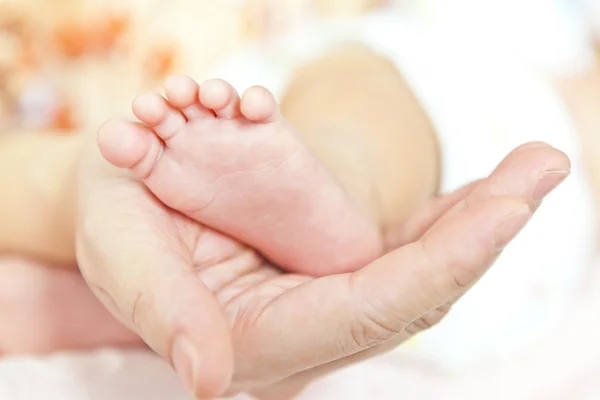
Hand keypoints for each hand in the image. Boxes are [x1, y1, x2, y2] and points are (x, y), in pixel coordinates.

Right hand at [75, 141, 568, 398]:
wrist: (123, 207)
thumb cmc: (120, 229)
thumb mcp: (127, 257)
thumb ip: (167, 313)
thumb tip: (210, 378)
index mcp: (261, 338)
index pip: (373, 311)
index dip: (442, 265)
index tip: (507, 216)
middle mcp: (306, 323)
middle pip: (417, 288)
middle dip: (483, 229)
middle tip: (543, 165)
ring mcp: (321, 293)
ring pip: (419, 266)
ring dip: (478, 217)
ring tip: (536, 167)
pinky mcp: (326, 263)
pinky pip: (402, 247)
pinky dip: (447, 220)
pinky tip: (485, 193)